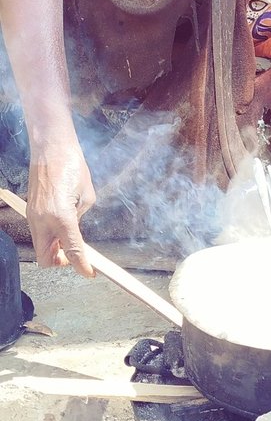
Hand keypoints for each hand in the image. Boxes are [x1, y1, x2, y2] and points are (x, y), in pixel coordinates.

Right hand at [27, 143, 95, 276]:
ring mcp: (33, 216)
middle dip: (60, 263)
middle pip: (45, 259)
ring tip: (69, 240)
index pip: (71, 251)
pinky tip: (61, 228)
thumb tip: (75, 232)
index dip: (81, 266)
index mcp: (61, 216)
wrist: (51, 148)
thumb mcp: (87, 196)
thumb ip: (80, 218)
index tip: (90, 272)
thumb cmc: (73, 167)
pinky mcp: (30, 211)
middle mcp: (43, 220)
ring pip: (40, 247)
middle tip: (75, 256)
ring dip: (54, 249)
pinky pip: (38, 233)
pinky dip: (49, 237)